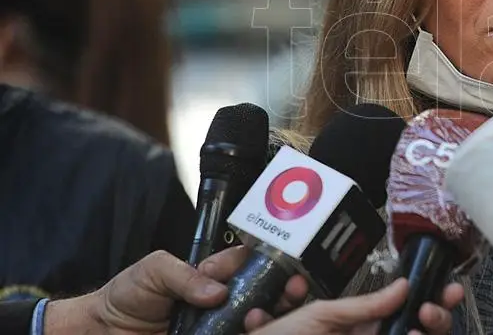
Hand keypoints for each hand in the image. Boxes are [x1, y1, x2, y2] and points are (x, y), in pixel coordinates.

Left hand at [44, 247, 308, 334]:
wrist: (102, 333)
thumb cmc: (127, 295)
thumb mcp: (154, 270)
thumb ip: (185, 274)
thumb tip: (217, 290)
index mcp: (212, 275)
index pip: (249, 263)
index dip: (267, 262)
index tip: (281, 265)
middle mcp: (222, 300)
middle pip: (264, 293)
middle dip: (283, 289)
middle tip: (292, 289)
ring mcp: (220, 326)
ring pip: (258, 319)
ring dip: (270, 315)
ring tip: (261, 315)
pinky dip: (253, 333)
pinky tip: (254, 330)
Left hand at [248, 278, 463, 334]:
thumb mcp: (321, 316)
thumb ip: (364, 305)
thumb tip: (403, 286)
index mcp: (360, 330)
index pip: (405, 313)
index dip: (430, 300)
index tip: (449, 288)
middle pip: (419, 330)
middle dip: (438, 316)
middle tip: (439, 305)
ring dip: (432, 329)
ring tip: (425, 321)